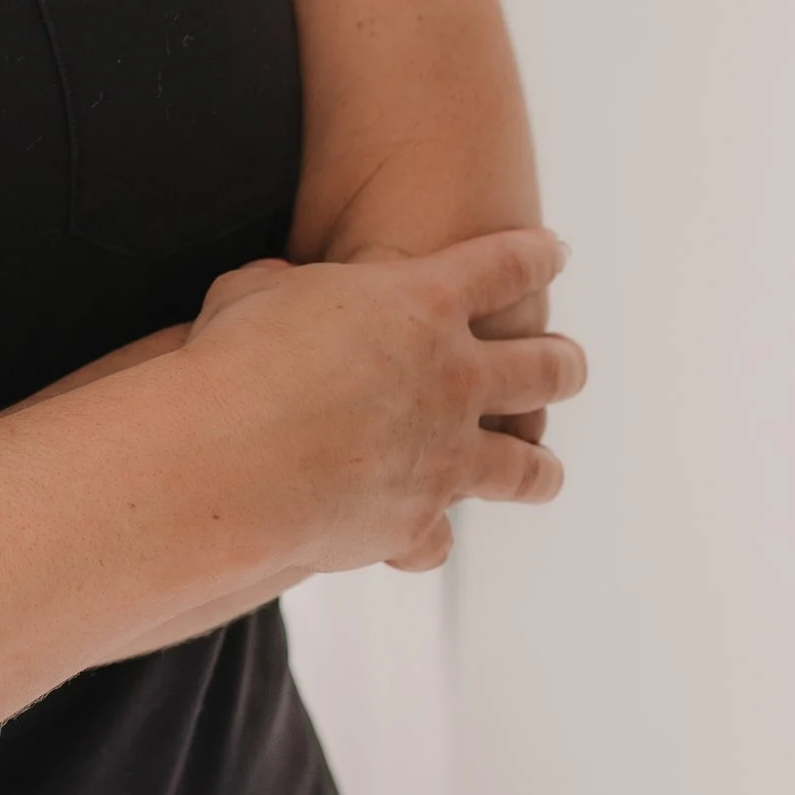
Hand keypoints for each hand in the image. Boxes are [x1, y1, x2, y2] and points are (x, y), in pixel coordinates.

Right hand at [176, 226, 582, 581]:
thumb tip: (281, 287)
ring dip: (538, 467)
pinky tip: (418, 535)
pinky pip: (442, 541)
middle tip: (563, 364)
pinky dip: (428, 538)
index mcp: (422, 302)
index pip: (506, 266)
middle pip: (547, 368)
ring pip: (527, 467)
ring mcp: (446, 455)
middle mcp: (454, 378)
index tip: (554, 253)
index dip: (536, 257)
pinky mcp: (417, 523)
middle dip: (562, 364)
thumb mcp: (252, 290)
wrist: (231, 460)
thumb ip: (281, 285)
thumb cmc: (232, 360)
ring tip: (542, 471)